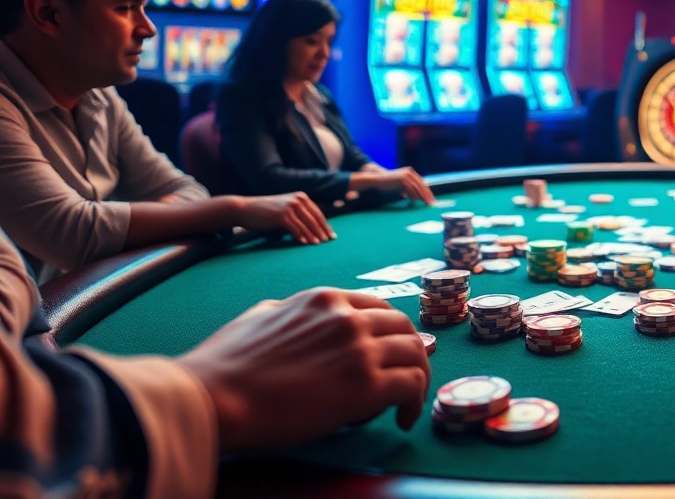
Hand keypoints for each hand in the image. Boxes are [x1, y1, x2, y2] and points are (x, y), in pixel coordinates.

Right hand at [178, 288, 429, 451]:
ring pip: (416, 354)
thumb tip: (287, 315)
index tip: (389, 353)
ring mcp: (359, 349)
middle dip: (410, 354)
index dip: (390, 333)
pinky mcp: (366, 385)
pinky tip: (402, 418)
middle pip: (405, 328)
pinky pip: (412, 385)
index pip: (379, 308)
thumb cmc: (225, 365)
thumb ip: (286, 312)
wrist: (214, 397)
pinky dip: (414, 402)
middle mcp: (348, 318)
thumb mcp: (259, 317)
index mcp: (324, 300)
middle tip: (405, 380)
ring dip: (417, 379)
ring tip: (405, 404)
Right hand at [236, 193, 335, 245]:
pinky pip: (295, 229)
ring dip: (313, 236)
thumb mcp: (285, 209)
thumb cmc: (266, 212)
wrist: (246, 209)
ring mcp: (290, 207)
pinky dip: (301, 237)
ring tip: (318, 244)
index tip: (331, 235)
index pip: (317, 213)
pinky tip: (304, 244)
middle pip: (315, 219)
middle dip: (322, 231)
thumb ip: (299, 215)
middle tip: (328, 241)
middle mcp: (297, 200)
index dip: (325, 225)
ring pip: (306, 224)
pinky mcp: (282, 216)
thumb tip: (314, 229)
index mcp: (301, 197)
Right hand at [374, 167, 434, 204]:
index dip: (427, 191)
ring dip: (421, 196)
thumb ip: (410, 186)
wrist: (378, 179)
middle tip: (430, 202)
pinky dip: (413, 195)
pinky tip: (414, 200)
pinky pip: (409, 189)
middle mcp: (409, 172)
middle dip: (427, 194)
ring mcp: (405, 175)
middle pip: (421, 184)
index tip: (431, 198)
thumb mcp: (402, 183)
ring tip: (424, 202)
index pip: (421, 182)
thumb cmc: (389, 183)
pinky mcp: (401, 179)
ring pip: (416, 187)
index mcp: (410, 172)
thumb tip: (418, 196)